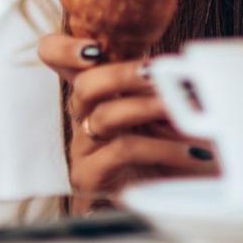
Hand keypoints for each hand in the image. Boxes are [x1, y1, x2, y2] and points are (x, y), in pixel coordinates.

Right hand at [38, 33, 215, 196]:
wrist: (179, 194)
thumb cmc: (176, 140)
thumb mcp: (172, 101)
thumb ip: (165, 79)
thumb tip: (182, 64)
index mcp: (98, 88)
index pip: (55, 56)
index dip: (64, 49)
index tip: (94, 48)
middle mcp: (84, 113)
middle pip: (84, 85)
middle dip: (122, 74)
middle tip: (156, 73)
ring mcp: (84, 146)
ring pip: (105, 116)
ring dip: (148, 108)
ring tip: (184, 110)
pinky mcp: (89, 176)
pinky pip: (121, 150)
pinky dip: (160, 146)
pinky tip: (187, 151)